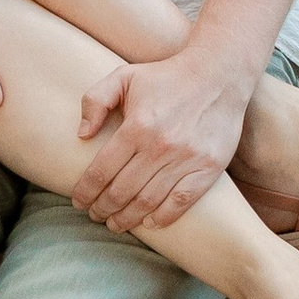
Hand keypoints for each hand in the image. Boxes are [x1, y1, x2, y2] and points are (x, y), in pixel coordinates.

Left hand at [69, 48, 252, 235]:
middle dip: (103, 208)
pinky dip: (163, 217)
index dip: (86, 190)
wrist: (219, 74)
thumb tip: (82, 134)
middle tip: (95, 215)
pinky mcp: (208, 168)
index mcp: (137, 126)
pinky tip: (150, 223)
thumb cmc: (166, 76)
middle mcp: (160, 146)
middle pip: (122, 190)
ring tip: (115, 224)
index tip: (78, 201)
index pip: (102, 170)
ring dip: (128, 218)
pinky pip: (182, 201)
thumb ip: (95, 100)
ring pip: (148, 201)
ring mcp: (186, 160)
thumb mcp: (123, 76)